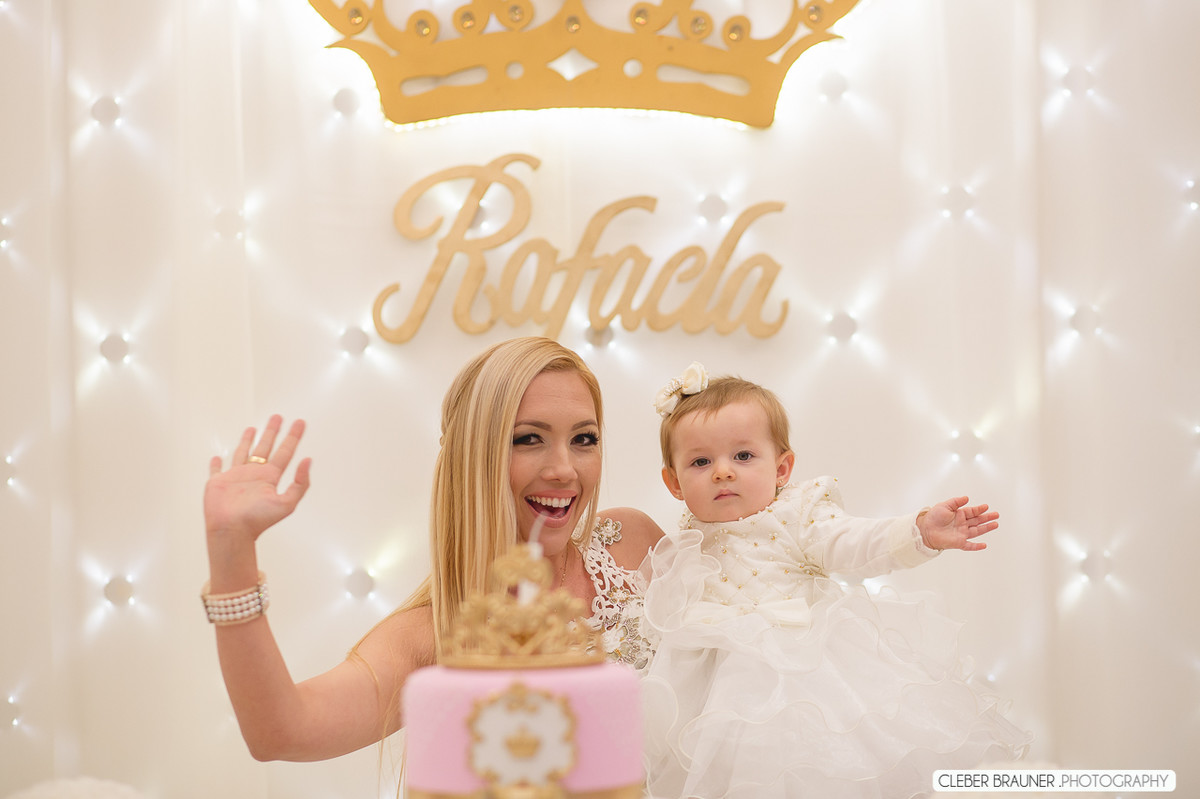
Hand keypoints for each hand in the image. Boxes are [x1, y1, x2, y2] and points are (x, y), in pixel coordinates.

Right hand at [204, 415, 311, 543]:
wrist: (232, 530)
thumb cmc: (257, 520)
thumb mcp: (287, 502)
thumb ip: (300, 483)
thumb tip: (308, 460)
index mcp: (270, 477)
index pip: (285, 451)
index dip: (293, 437)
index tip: (300, 423)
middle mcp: (255, 475)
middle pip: (266, 447)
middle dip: (272, 432)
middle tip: (277, 417)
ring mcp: (236, 478)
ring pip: (243, 453)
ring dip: (248, 441)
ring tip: (253, 428)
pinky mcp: (218, 483)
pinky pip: (217, 469)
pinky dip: (216, 463)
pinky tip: (218, 456)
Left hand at [917, 496, 997, 551]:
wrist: (925, 530)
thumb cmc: (933, 517)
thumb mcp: (944, 506)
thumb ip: (956, 502)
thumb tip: (967, 498)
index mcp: (959, 515)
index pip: (972, 511)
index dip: (979, 509)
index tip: (986, 506)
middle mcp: (962, 524)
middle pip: (977, 521)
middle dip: (987, 518)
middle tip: (996, 515)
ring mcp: (961, 534)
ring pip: (977, 531)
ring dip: (986, 528)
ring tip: (995, 524)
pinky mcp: (958, 543)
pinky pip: (969, 546)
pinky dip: (977, 546)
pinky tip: (984, 545)